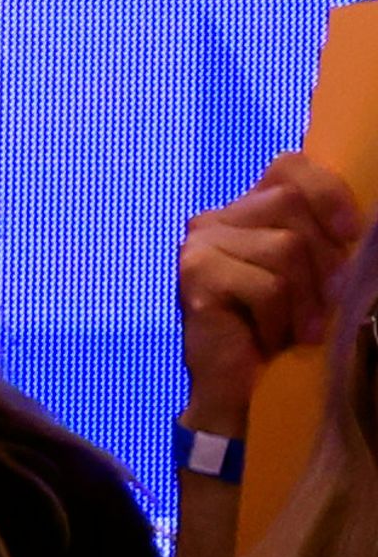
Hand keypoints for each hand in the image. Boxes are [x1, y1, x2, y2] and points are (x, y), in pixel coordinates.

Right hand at [178, 152, 360, 432]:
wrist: (234, 389)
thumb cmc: (277, 330)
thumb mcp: (308, 276)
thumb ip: (319, 239)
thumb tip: (361, 227)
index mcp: (244, 212)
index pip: (288, 166)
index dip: (327, 192)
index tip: (350, 235)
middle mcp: (214, 220)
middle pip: (290, 204)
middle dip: (322, 259)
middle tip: (323, 305)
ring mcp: (200, 245)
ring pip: (285, 247)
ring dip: (304, 299)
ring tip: (298, 330)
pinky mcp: (196, 275)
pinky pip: (267, 284)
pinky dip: (280, 319)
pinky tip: (270, 339)